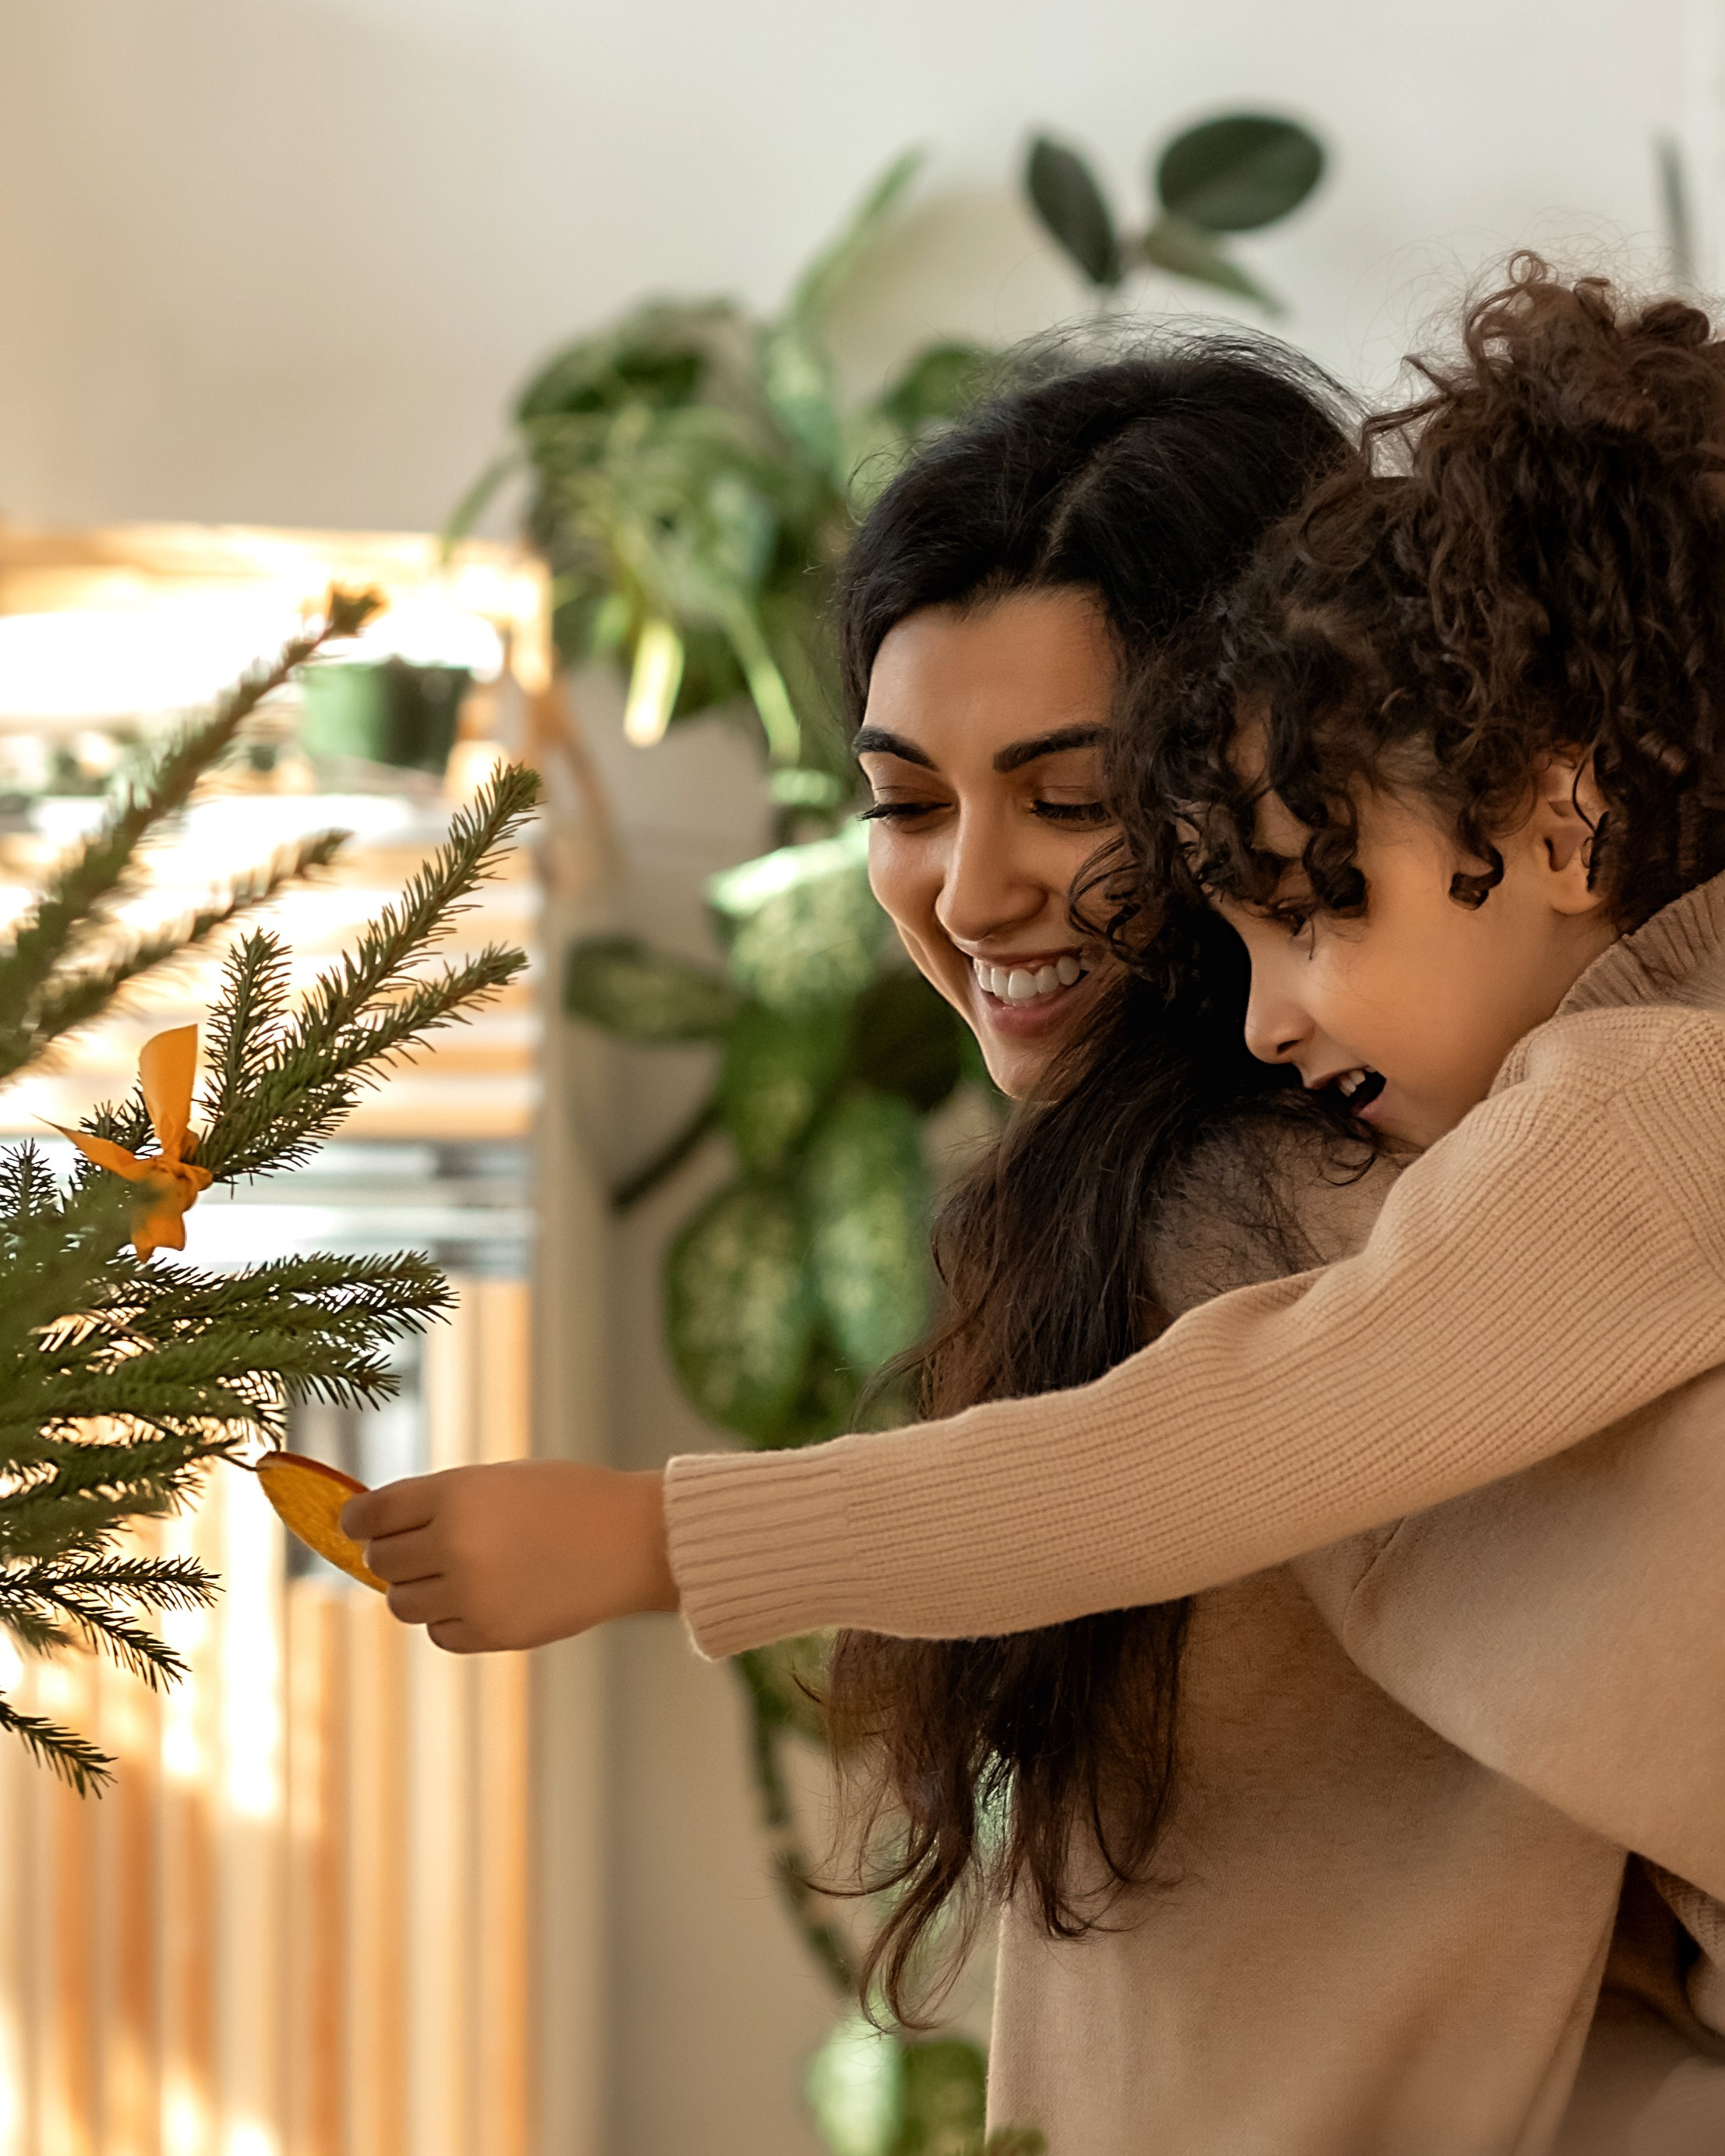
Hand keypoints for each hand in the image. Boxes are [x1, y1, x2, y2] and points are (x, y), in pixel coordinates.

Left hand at [339, 1460, 677, 1652]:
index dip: (357, 1519)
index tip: (355, 1523)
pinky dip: (450, 1618)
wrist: (635, 1540)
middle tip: (417, 1546)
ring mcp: (472, 1595)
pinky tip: (483, 1596)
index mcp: (456, 1494)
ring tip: (455, 1573)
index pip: (373, 1514)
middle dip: (393, 1552)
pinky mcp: (492, 1633)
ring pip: (403, 1603)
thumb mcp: (499, 1479)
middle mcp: (455, 1545)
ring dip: (418, 1588)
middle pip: (383, 1560)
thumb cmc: (569, 1498)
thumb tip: (375, 1530)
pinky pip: (440, 1633)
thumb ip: (440, 1502)